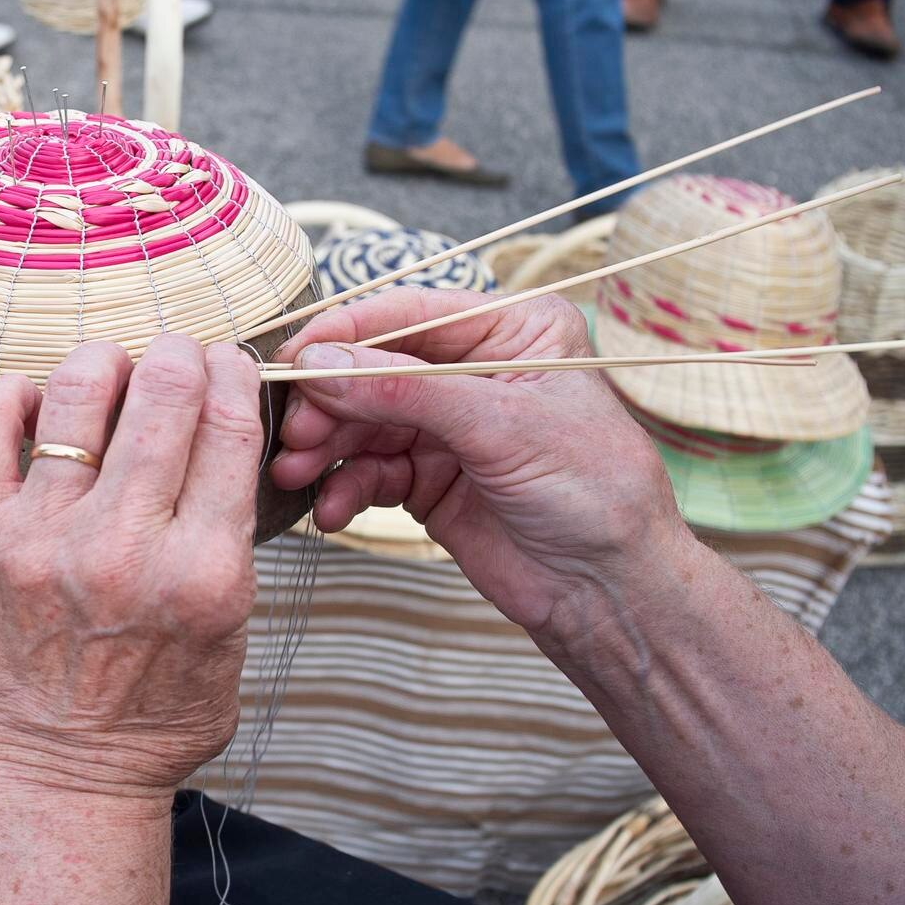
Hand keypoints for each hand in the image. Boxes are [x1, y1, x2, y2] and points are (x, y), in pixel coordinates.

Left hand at [0, 336, 263, 802]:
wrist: (67, 765)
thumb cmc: (162, 701)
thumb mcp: (236, 625)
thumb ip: (234, 529)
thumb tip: (224, 416)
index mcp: (203, 572)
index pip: (229, 424)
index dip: (234, 373)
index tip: (228, 365)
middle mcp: (123, 549)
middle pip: (162, 392)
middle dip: (179, 354)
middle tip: (176, 356)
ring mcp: (43, 540)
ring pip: (75, 391)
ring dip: (105, 362)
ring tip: (111, 374)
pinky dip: (13, 392)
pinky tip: (37, 404)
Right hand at [269, 288, 692, 636]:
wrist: (609, 590)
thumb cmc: (594, 493)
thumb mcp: (502, 426)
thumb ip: (406, 391)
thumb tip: (323, 363)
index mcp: (511, 330)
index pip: (411, 314)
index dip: (348, 334)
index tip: (297, 357)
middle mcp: (473, 370)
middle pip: (374, 369)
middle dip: (330, 402)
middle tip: (295, 432)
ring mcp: (448, 425)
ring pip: (362, 421)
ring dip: (327, 448)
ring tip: (298, 473)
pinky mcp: (427, 477)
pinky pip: (369, 470)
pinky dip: (346, 488)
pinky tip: (333, 509)